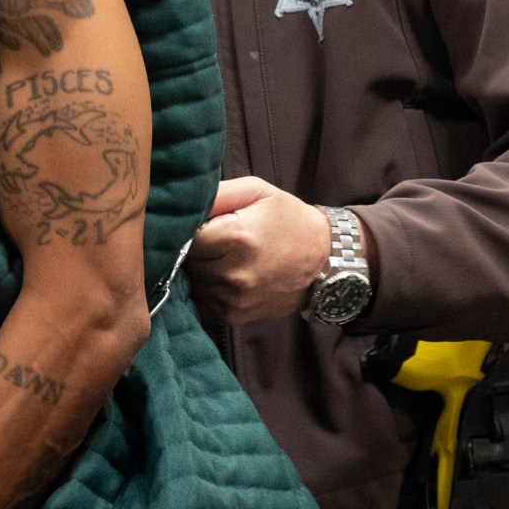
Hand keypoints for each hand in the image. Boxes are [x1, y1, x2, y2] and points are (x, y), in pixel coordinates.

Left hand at [189, 177, 341, 323]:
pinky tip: (222, 276)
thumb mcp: (257, 192)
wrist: (325, 260)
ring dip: (197, 271)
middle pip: (185, 261)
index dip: (188, 228)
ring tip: (219, 258)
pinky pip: (201, 302)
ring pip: (191, 283)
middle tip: (211, 241)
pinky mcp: (234, 315)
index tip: (201, 225)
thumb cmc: (288, 219)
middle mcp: (234, 273)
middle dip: (192, 250)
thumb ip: (216, 194)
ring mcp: (233, 298)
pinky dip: (205, 289)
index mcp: (237, 237)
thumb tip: (183, 201)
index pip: (185, 236)